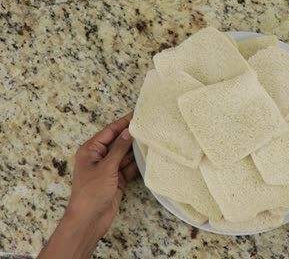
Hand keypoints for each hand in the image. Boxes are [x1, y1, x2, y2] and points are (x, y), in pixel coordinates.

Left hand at [68, 112, 137, 235]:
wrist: (90, 219)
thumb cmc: (91, 191)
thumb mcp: (106, 167)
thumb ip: (119, 149)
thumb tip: (128, 132)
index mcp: (90, 150)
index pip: (109, 131)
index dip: (123, 123)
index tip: (137, 114)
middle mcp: (99, 157)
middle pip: (118, 142)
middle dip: (132, 136)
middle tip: (149, 127)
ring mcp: (109, 169)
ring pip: (125, 155)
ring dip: (136, 150)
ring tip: (153, 140)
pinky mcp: (117, 180)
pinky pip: (129, 168)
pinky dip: (137, 164)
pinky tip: (149, 157)